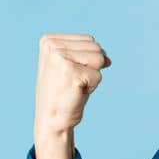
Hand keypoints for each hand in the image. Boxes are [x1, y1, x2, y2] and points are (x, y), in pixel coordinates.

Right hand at [34, 34, 111, 158]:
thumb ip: (84, 53)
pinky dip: (93, 86)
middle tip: (74, 80)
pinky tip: (76, 92)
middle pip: (97, 48)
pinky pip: (99, 75)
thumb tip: (108, 59)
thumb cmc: (63, 91)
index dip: (88, 59)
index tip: (69, 72)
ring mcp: (61, 58)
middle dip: (92, 67)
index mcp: (49, 40)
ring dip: (93, 76)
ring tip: (75, 85)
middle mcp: (52, 46)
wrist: (52, 118)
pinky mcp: (72, 73)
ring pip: (100, 59)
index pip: (89, 40)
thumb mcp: (68, 64)